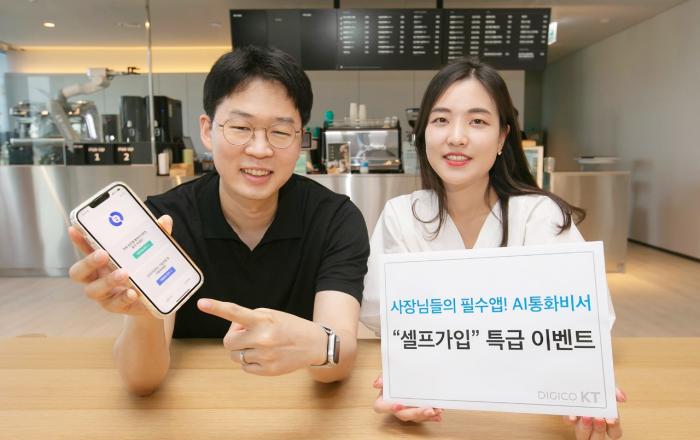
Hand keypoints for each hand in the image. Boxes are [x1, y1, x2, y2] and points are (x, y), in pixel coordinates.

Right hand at [67, 215, 172, 316]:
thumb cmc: (143, 271)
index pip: (85, 249)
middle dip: (88, 262)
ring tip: (125, 273)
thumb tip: (165, 221)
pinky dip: (124, 298)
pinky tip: (133, 293)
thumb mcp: (149, 252)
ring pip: (93, 290)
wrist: (154, 300)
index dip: (78, 240)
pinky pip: (115, 304)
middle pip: (78, 272)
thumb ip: (156, 236)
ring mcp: (104, 295)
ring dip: (108, 280)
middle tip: (103, 254)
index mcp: (101, 261)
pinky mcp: (117, 307)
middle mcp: (96, 278)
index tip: (75, 229)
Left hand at [197, 298, 327, 375]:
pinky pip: (244, 367)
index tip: (201, 303)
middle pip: (228, 342)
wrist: (313, 344)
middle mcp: (262, 338)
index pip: (235, 313)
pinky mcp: (268, 370)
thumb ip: (249, 319)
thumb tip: (232, 332)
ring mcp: (265, 356)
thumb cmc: (288, 326)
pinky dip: (250, 361)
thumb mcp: (271, 314)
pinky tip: (265, 355)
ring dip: (242, 350)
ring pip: (235, 356)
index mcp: (263, 320)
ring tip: (260, 345)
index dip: (216, 308)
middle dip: (234, 339)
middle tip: (248, 334)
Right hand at [372, 374, 442, 422]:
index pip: (381, 407)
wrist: (402, 380)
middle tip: (428, 409)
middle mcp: (396, 409)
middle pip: (403, 415)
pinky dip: (432, 416)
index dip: (389, 408)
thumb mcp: (387, 375)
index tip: (400, 404)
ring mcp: (407, 412)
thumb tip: (378, 383)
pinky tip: (439, 414)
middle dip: (416, 413)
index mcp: (384, 400)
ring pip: (416, 418)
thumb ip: (383, 377)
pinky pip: (424, 417)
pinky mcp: (416, 413)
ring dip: (427, 415)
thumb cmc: (393, 380)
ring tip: (437, 410)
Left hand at [562, 387, 625, 438]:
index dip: (614, 427)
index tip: (612, 418)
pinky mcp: (569, 416)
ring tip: (586, 416)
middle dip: (599, 428)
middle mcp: (594, 425)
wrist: (576, 377)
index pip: (614, 432)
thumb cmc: (595, 384)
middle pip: (599, 436)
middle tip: (599, 417)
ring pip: (583, 435)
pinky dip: (570, 419)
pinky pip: (569, 422)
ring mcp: (581, 422)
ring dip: (585, 427)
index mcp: (607, 420)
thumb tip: (622, 397)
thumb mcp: (607, 386)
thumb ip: (614, 391)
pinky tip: (572, 415)